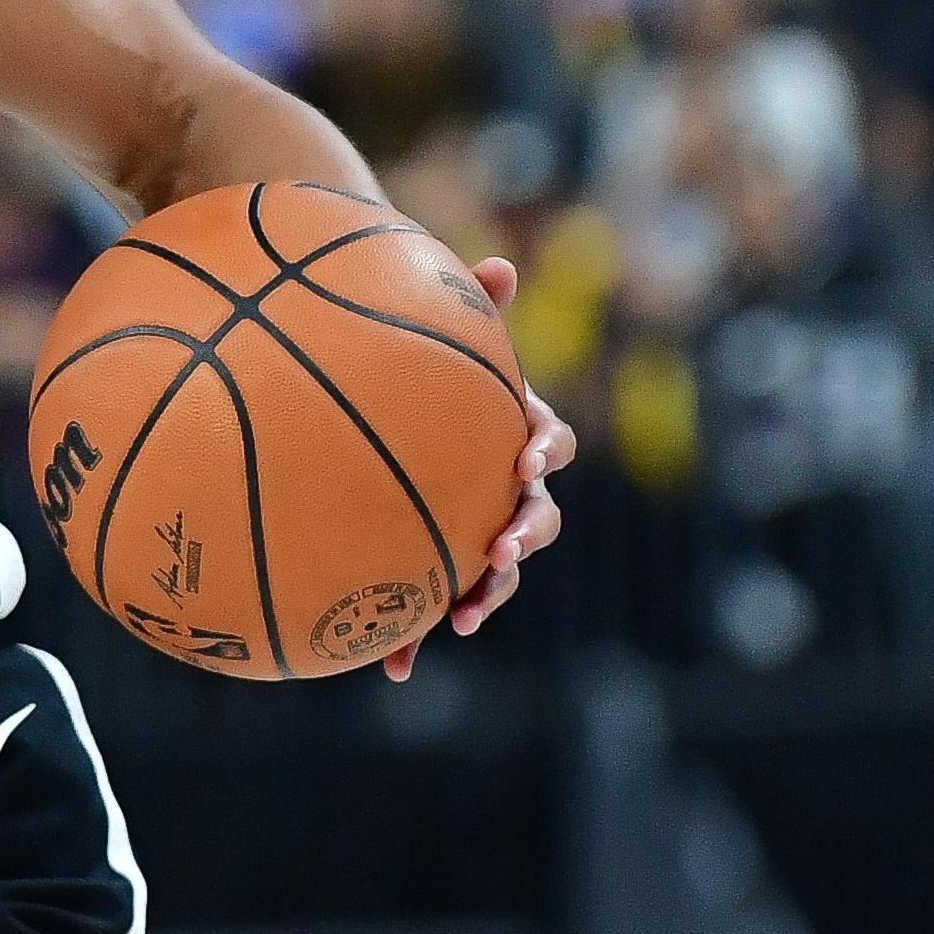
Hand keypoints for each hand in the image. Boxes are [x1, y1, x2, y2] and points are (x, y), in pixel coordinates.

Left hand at [383, 256, 571, 682]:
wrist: (383, 405)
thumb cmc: (419, 364)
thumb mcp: (440, 333)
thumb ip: (467, 303)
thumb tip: (497, 264)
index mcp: (514, 432)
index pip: (549, 441)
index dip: (545, 448)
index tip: (528, 454)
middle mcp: (506, 487)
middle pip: (538, 517)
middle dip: (525, 537)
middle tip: (503, 549)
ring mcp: (475, 530)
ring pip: (496, 570)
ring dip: (486, 594)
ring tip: (464, 616)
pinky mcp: (439, 567)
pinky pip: (432, 604)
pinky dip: (416, 637)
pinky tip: (392, 669)